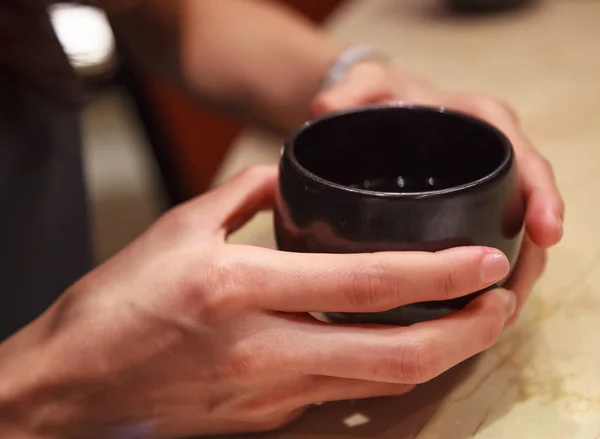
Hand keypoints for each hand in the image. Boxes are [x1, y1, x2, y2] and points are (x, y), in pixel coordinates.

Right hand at [0, 165, 515, 437]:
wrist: (72, 385)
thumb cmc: (115, 303)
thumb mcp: (179, 228)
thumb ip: (245, 196)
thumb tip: (289, 181)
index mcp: (238, 288)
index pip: (366, 283)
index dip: (438, 275)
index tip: (485, 262)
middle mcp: (262, 349)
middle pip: (396, 356)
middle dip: (466, 334)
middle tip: (502, 304)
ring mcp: (269, 394)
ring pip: (379, 384)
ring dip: (437, 356)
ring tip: (468, 324)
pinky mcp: (266, 418)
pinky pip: (342, 393)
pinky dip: (382, 369)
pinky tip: (397, 344)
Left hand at [312, 61, 564, 320]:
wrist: (380, 112)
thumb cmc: (382, 97)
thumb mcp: (368, 84)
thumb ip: (350, 91)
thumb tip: (323, 110)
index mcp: (481, 123)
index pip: (523, 160)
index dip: (539, 196)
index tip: (545, 233)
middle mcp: (491, 159)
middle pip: (528, 209)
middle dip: (529, 255)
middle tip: (512, 299)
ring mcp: (481, 191)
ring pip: (512, 236)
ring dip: (511, 276)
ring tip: (497, 316)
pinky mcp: (467, 214)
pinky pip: (487, 246)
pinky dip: (485, 277)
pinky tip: (473, 309)